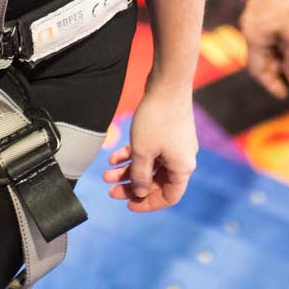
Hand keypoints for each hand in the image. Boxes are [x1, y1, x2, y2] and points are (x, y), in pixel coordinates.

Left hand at [103, 81, 196, 212]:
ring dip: (128, 171)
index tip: (128, 204)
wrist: (167, 84)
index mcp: (182, 168)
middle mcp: (182, 159)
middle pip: (155, 182)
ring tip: (106, 174)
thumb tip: (139, 192)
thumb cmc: (157, 119)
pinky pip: (149, 151)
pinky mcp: (167, 132)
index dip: (148, 204)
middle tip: (111, 190)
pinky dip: (132, 155)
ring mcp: (175, 145)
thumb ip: (139, 176)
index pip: (168, 197)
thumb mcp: (143, 152)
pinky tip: (113, 157)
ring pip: (149, 166)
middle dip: (132, 186)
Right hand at [240, 0, 288, 97]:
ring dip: (285, 55)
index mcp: (253, 37)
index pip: (258, 70)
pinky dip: (285, 41)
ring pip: (270, 44)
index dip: (272, 84)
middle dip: (281, 70)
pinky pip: (273, 30)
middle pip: (263, 58)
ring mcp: (257, 14)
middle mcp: (251, 27)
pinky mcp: (266, 4)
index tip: (287, 94)